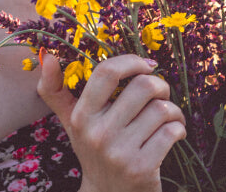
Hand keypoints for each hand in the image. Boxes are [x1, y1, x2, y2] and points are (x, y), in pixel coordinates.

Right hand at [37, 53, 185, 191]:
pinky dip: (179, 128)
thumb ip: (56, 90)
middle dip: (161, 85)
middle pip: (143, 86)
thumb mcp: (73, 123)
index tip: (146, 65)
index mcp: (81, 117)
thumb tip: (46, 56)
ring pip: (162, 109)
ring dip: (173, 109)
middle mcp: (97, 134)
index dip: (132, 61)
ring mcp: (119, 153)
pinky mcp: (141, 169)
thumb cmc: (94, 150)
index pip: (107, 72)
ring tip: (169, 116)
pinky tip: (174, 133)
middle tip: (161, 94)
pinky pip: (171, 131)